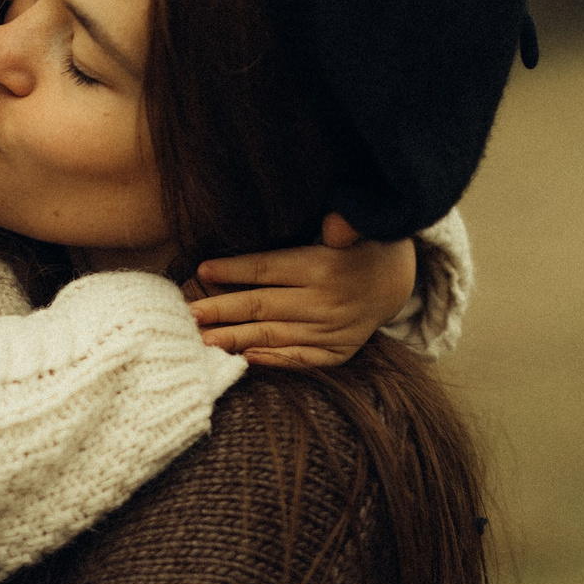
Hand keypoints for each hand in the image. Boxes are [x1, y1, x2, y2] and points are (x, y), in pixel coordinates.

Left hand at [187, 214, 416, 368]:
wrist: (396, 281)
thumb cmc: (361, 245)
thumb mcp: (357, 226)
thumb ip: (340, 224)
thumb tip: (332, 224)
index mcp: (324, 266)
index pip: (268, 268)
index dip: (233, 269)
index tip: (201, 270)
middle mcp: (326, 302)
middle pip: (263, 306)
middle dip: (221, 311)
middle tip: (187, 315)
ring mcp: (332, 331)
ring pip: (274, 336)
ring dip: (236, 339)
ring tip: (203, 341)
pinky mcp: (338, 352)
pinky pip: (301, 359)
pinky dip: (273, 360)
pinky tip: (245, 359)